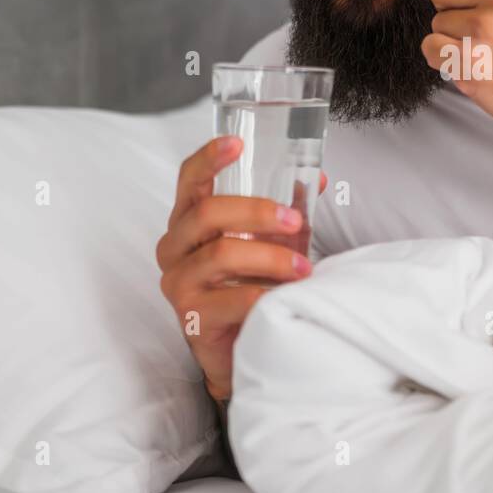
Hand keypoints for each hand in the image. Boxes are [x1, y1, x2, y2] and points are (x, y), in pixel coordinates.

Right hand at [155, 136, 327, 402]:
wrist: (240, 349)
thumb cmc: (250, 286)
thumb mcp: (269, 242)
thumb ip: (287, 209)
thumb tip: (317, 177)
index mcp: (189, 222)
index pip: (189, 180)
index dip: (209, 158)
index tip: (237, 143)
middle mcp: (175, 248)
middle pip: (208, 213)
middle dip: (257, 212)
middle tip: (294, 221)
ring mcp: (178, 282)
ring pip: (222, 254)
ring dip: (271, 257)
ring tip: (303, 268)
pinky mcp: (192, 317)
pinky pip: (233, 299)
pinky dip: (266, 294)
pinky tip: (286, 296)